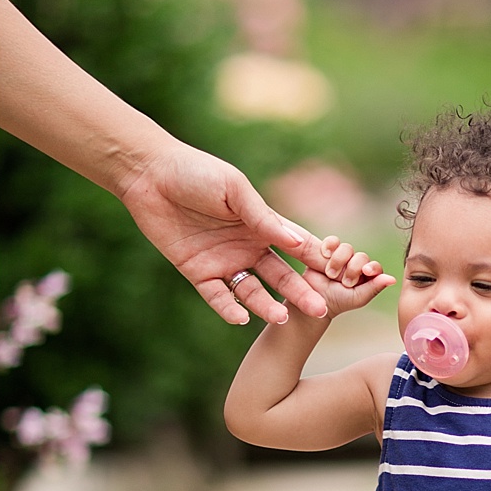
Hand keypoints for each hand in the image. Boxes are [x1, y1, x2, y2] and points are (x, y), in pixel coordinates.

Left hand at [116, 139, 348, 326]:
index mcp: (262, 224)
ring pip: (253, 291)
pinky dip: (229, 308)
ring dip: (267, 305)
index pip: (297, 248)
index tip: (343, 278)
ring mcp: (224, 262)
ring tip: (282, 318)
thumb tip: (298, 242)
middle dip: (301, 293)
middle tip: (320, 311)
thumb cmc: (196, 172)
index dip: (318, 262)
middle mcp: (248, 247)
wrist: (148, 174)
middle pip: (281, 276)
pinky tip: (241, 318)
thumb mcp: (234, 190)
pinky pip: (218, 296)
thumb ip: (263, 218)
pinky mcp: (198, 272)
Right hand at [300, 236, 395, 317]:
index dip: (371, 267)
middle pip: (361, 256)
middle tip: (344, 282)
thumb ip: (374, 288)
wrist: (313, 301)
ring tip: (330, 274)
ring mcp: (341, 257)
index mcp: (366, 276)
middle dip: (352, 268)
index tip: (366, 271)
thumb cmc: (337, 302)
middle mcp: (355, 265)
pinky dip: (330, 245)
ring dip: (339, 261)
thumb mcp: (358, 297)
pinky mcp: (327, 251)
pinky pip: (332, 241)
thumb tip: (393, 279)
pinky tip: (325, 255)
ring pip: (347, 248)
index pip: (374, 267)